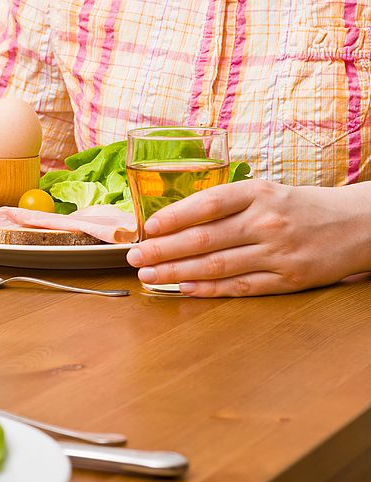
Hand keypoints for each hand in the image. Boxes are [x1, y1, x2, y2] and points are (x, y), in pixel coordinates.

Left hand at [125, 179, 370, 296]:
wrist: (360, 224)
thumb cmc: (302, 207)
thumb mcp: (268, 192)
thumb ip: (228, 204)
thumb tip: (173, 220)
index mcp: (260, 193)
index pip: (208, 203)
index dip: (173, 216)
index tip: (146, 227)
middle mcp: (267, 221)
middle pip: (204, 238)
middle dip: (162, 249)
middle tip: (133, 256)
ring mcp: (277, 253)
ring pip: (215, 265)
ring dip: (176, 272)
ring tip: (148, 274)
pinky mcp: (287, 279)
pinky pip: (239, 287)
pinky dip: (208, 289)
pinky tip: (183, 289)